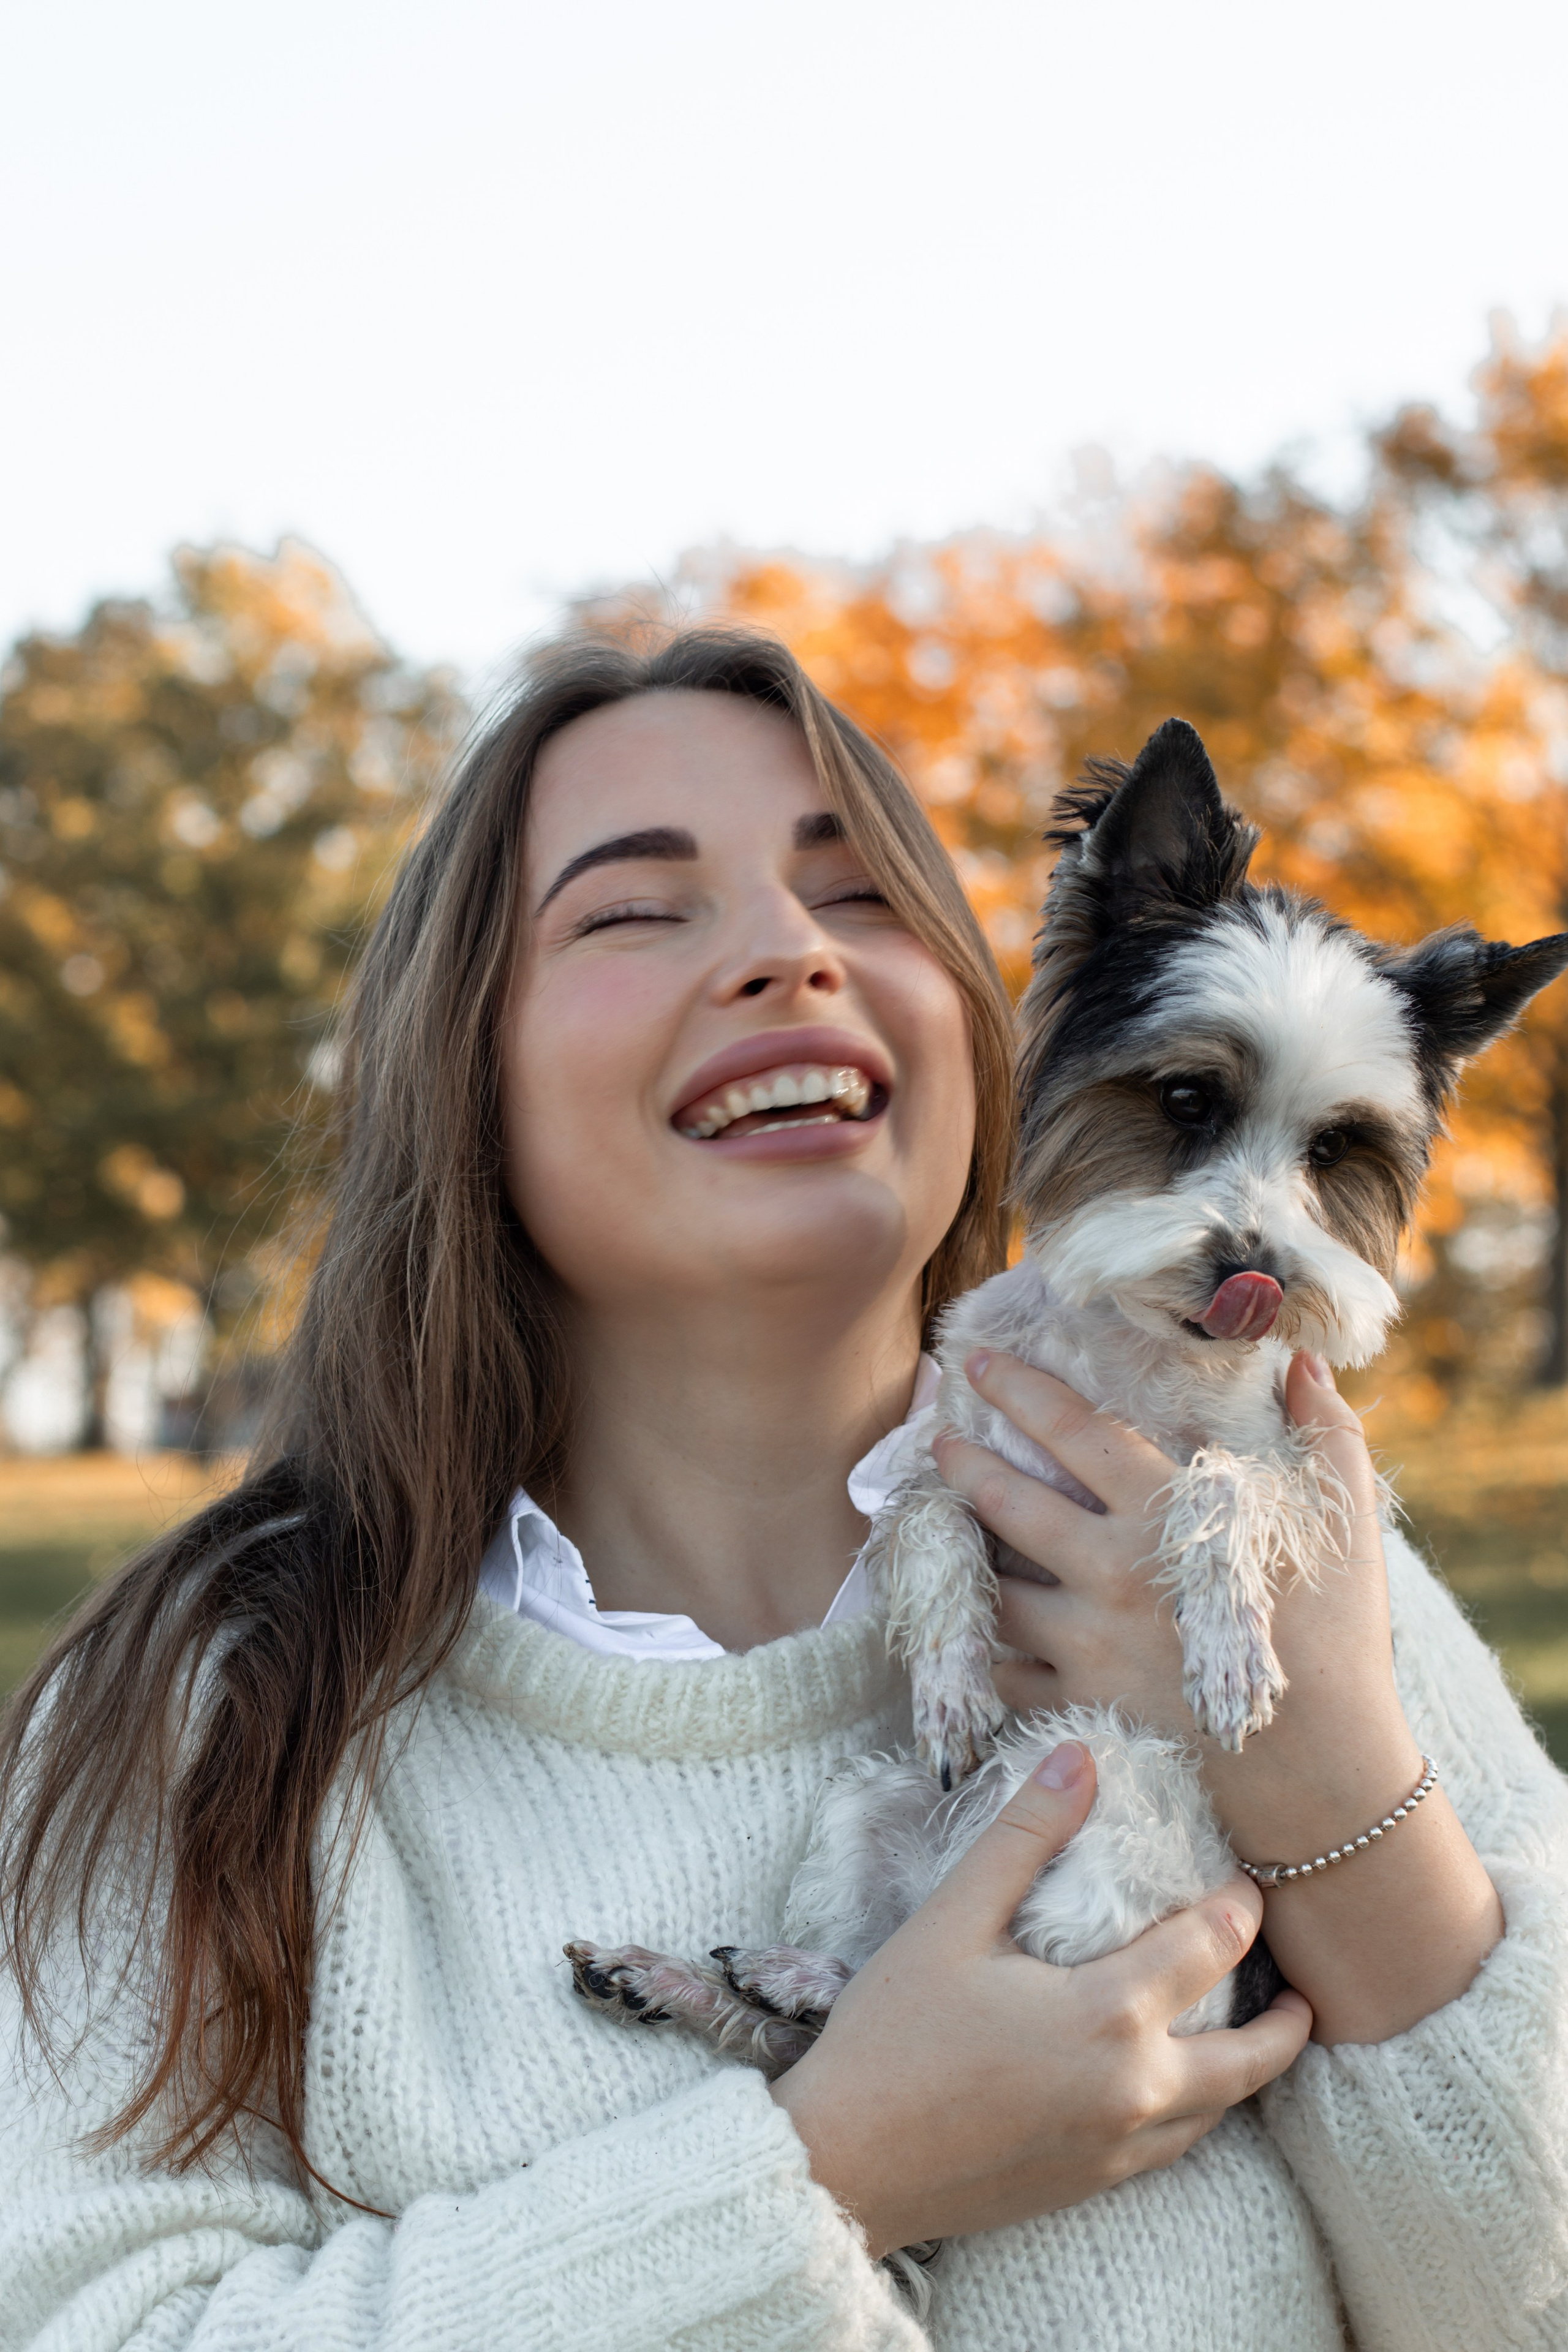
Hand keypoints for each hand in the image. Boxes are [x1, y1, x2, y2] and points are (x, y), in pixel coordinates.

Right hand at [771, 1738, 1311, 2256]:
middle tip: (1302, 1985)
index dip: (1240, 1907)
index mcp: (1109, 2018)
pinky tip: (1180, 2088)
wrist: (844, 2165)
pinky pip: (1178, 2147)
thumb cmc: (892, 2035)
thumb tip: (1081, 1757)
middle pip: (1252, 2057)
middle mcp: (1134, 2092)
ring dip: (1248, 2068)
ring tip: (1257, 2033)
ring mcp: (1118, 2149)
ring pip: (1221, 2110)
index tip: (1250, 1879)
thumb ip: (1025, 1835)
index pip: (1211, 1949)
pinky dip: (1201, 2111)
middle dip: (1286, 2017)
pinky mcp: (1093, 2185)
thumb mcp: (952, 1920)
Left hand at [933, 1350, 1501, 2042]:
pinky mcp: (1080, 1706)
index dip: (1021, 1390)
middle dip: (965, 1463)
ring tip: (943, 1531)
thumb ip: (1324, 1432)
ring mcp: (1088, 1645)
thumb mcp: (1342, 1523)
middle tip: (940, 1438)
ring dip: (963, 1555)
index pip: (1074, 1432)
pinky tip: (972, 1629)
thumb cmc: (1337, 1639)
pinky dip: (983, 1650)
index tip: (979, 1360)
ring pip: (996, 1588)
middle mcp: (1111, 1574)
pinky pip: (1006, 1673)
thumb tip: (1303, 1363)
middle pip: (1010, 1503)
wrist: (1323, 1775)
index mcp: (1165, 1516)